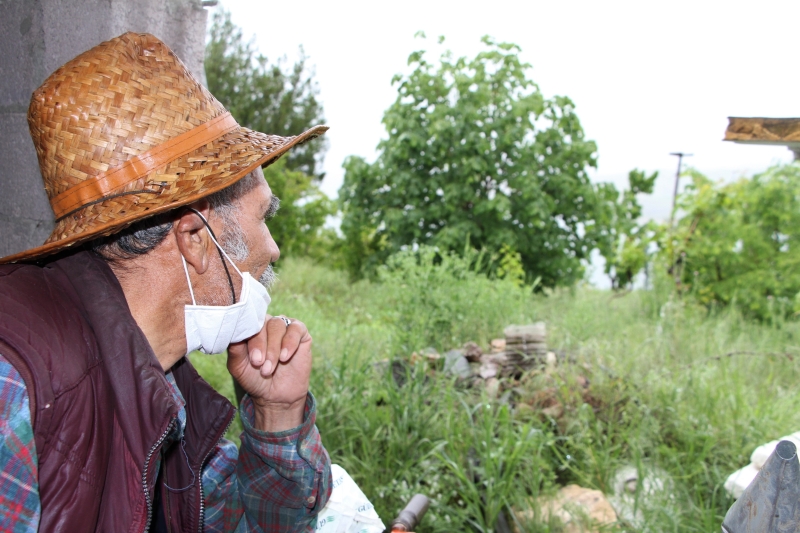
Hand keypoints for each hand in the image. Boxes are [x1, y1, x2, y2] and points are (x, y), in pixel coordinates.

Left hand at [227, 315, 311, 431]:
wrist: (276, 395)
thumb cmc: (254, 378)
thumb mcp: (239, 366)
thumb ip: (235, 348)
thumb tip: (233, 332)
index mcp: (249, 328)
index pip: (247, 322)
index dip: (249, 338)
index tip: (252, 359)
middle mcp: (266, 323)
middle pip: (263, 323)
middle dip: (261, 345)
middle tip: (259, 364)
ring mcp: (284, 326)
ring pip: (278, 325)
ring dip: (274, 348)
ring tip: (270, 368)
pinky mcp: (300, 332)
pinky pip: (296, 329)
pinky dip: (290, 342)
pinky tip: (285, 357)